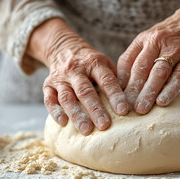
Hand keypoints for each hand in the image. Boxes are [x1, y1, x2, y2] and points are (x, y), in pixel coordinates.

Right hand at [28, 18, 128, 134]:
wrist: (64, 48)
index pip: (106, 80)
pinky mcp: (48, 85)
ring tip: (86, 130)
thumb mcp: (105, 63)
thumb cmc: (91, 62)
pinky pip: (49, 99)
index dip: (115, 95)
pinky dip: (55, 112)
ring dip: (76, 114)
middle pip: (85, 91)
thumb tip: (131, 100)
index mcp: (94, 63)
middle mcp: (76, 70)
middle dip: (95, 109)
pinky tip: (64, 123)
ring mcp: (60, 78)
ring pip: (67, 97)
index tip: (123, 111)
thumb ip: (115, 79)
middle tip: (104, 126)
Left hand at [117, 0, 179, 114]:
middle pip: (141, 69)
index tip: (116, 98)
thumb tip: (123, 85)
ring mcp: (175, 50)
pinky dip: (170, 89)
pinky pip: (179, 76)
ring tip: (141, 109)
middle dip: (132, 91)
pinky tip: (162, 102)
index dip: (120, 81)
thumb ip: (138, 58)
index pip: (126, 62)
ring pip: (158, 73)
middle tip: (126, 108)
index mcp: (143, 40)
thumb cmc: (170, 37)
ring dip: (148, 92)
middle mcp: (157, 43)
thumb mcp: (151, 40)